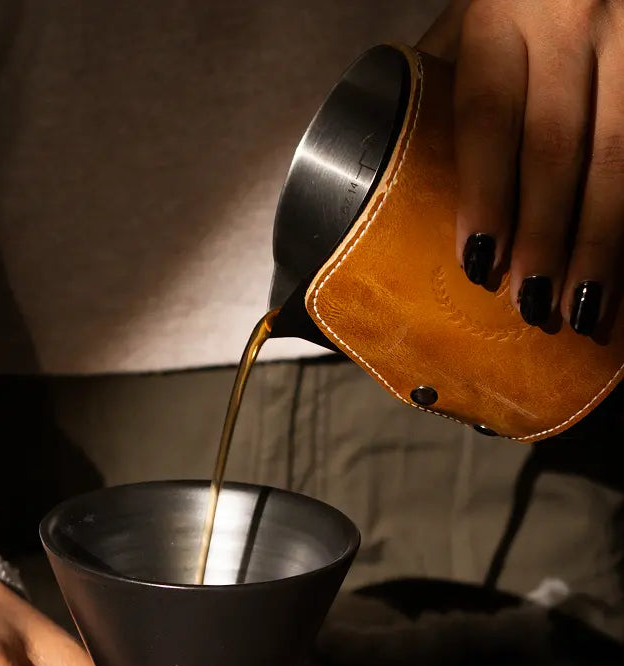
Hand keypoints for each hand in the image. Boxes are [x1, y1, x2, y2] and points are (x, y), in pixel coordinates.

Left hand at [421, 0, 623, 336]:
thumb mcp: (473, 19)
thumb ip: (449, 80)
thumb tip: (396, 175)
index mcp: (500, 17)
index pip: (488, 120)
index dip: (485, 200)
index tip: (478, 265)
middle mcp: (569, 21)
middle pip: (555, 149)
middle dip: (544, 238)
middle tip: (532, 305)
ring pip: (619, 154)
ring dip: (601, 240)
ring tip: (582, 306)